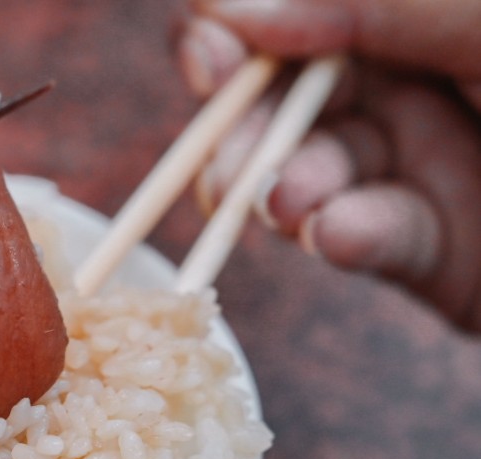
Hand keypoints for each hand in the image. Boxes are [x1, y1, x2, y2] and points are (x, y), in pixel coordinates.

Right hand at [177, 0, 480, 330]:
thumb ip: (371, 4)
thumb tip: (237, 10)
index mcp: (415, 20)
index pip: (289, 18)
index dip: (232, 38)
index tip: (208, 66)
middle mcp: (412, 86)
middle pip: (280, 103)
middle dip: (241, 136)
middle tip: (225, 169)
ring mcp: (418, 168)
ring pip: (310, 175)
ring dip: (285, 191)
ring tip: (293, 209)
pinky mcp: (432, 250)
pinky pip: (368, 238)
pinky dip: (343, 237)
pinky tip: (340, 234)